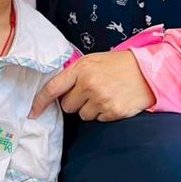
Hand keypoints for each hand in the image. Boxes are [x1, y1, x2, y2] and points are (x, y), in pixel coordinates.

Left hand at [30, 51, 155, 121]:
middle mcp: (89, 84)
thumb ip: (75, 73)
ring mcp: (101, 99)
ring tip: (105, 95)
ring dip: (91, 109)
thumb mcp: (94, 61)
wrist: (148, 71)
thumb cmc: (119, 65)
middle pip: (67, 106)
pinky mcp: (112, 112)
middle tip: (91, 92)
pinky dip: (104, 114)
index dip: (40, 102)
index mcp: (81, 68)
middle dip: (76, 102)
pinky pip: (98, 120)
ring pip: (83, 115)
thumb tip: (57, 90)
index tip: (33, 112)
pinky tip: (114, 101)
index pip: (53, 88)